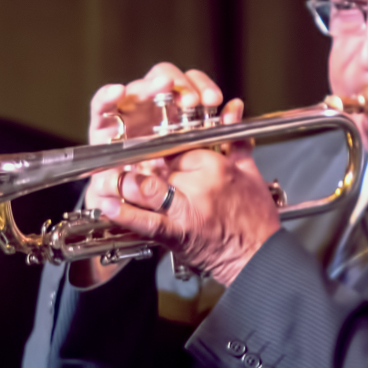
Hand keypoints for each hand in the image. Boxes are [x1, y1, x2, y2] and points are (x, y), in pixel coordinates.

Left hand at [83, 62, 279, 285]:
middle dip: (146, 167)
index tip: (160, 156)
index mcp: (217, 167)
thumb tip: (232, 109)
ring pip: (147, 188)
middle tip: (134, 168)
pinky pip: (147, 222)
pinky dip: (125, 214)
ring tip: (107, 181)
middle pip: (159, 166)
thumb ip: (236, 141)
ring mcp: (186, 209)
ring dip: (125, 184)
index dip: (166, 152)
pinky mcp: (177, 234)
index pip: (180, 147)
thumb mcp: (250, 173)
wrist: (259, 258)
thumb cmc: (256, 218)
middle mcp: (200, 185)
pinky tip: (108, 206)